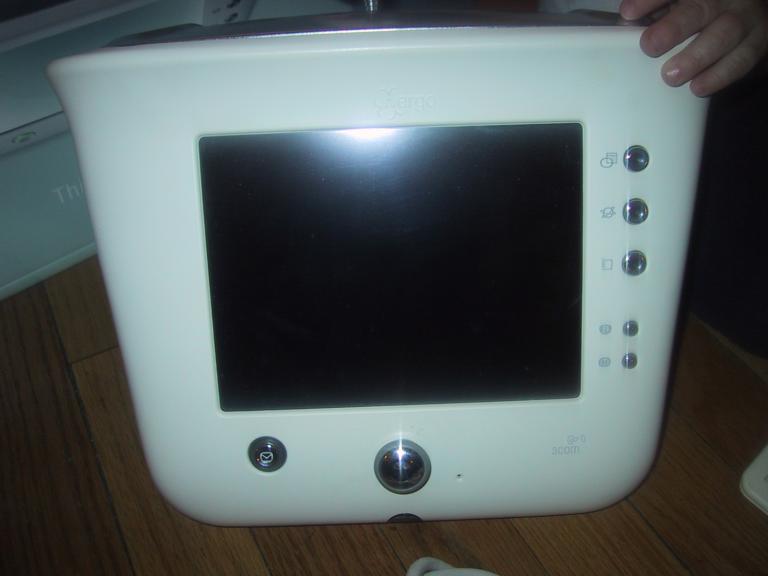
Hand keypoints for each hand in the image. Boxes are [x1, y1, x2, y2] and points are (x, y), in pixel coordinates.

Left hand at [619, 0, 767, 95]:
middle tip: (650, 46)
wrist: (748, 23)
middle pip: (700, 10)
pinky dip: (718, 76)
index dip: (651, 1)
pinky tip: (698, 87)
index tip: (628, 13)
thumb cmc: (702, 16)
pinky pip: (741, 60)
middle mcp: (724, 0)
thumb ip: (655, 14)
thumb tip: (627, 22)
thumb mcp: (679, 7)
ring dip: (695, 57)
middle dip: (673, 28)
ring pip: (724, 35)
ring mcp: (744, 19)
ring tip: (671, 75)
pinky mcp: (757, 43)